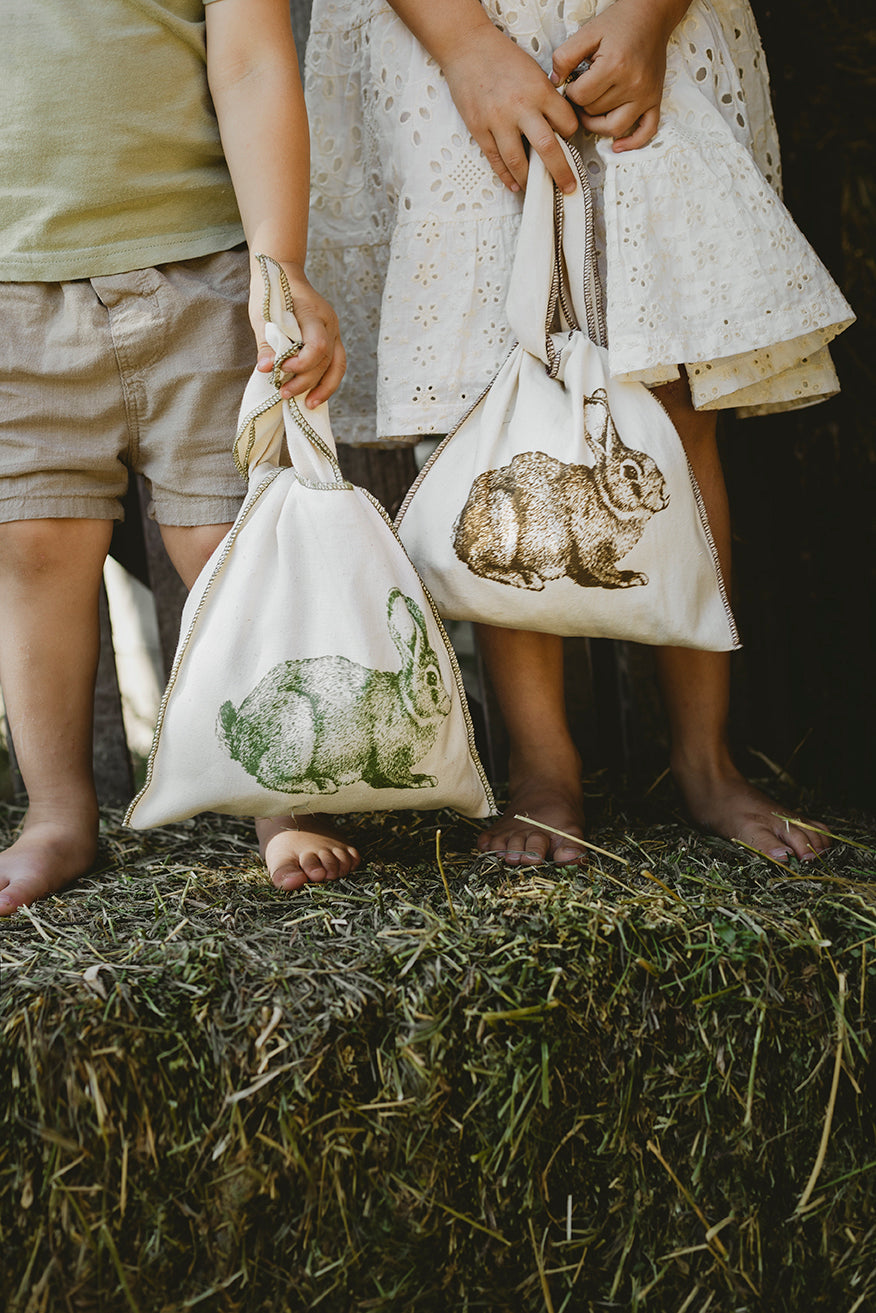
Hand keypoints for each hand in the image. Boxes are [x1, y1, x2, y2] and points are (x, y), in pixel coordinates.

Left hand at [251, 261, 345, 407]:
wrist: (283, 272)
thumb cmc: (270, 292)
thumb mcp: (261, 315)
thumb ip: (266, 343)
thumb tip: (265, 369)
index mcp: (312, 313)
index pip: (317, 345)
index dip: (301, 364)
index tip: (280, 369)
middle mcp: (329, 323)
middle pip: (326, 360)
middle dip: (306, 381)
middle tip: (284, 393)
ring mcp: (334, 330)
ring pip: (337, 365)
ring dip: (324, 388)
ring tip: (308, 405)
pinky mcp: (332, 338)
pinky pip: (336, 364)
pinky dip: (326, 381)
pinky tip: (315, 395)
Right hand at [442, 23, 581, 192]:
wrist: (468, 47)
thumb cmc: (501, 57)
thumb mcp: (534, 71)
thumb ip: (545, 98)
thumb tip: (555, 125)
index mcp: (539, 90)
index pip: (566, 123)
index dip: (571, 134)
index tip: (569, 139)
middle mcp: (520, 108)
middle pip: (548, 148)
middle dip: (561, 172)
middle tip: (568, 187)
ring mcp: (498, 121)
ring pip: (518, 162)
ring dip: (530, 179)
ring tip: (536, 187)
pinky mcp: (479, 129)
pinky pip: (495, 160)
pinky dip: (506, 176)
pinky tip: (514, 184)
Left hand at [551, 0, 686, 152]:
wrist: (650, 15)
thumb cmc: (621, 23)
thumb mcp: (587, 33)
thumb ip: (565, 56)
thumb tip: (554, 83)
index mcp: (614, 66)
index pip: (581, 97)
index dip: (571, 93)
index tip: (573, 84)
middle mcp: (632, 84)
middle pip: (595, 113)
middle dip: (583, 105)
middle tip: (582, 92)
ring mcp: (645, 95)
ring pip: (613, 127)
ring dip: (597, 124)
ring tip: (590, 112)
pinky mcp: (654, 100)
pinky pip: (646, 131)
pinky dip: (632, 142)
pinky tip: (617, 145)